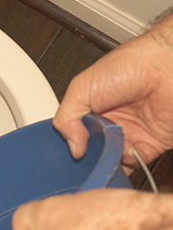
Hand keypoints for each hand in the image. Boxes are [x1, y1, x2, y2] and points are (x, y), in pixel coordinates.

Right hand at [53, 14, 172, 166]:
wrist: (166, 67)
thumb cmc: (130, 65)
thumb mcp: (81, 87)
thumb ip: (66, 119)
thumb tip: (72, 147)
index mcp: (91, 108)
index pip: (73, 132)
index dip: (68, 142)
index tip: (66, 148)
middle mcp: (109, 122)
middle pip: (91, 149)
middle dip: (87, 154)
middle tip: (86, 150)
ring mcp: (129, 133)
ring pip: (110, 159)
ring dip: (106, 160)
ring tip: (107, 149)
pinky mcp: (149, 144)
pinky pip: (133, 163)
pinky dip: (127, 163)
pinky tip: (123, 152)